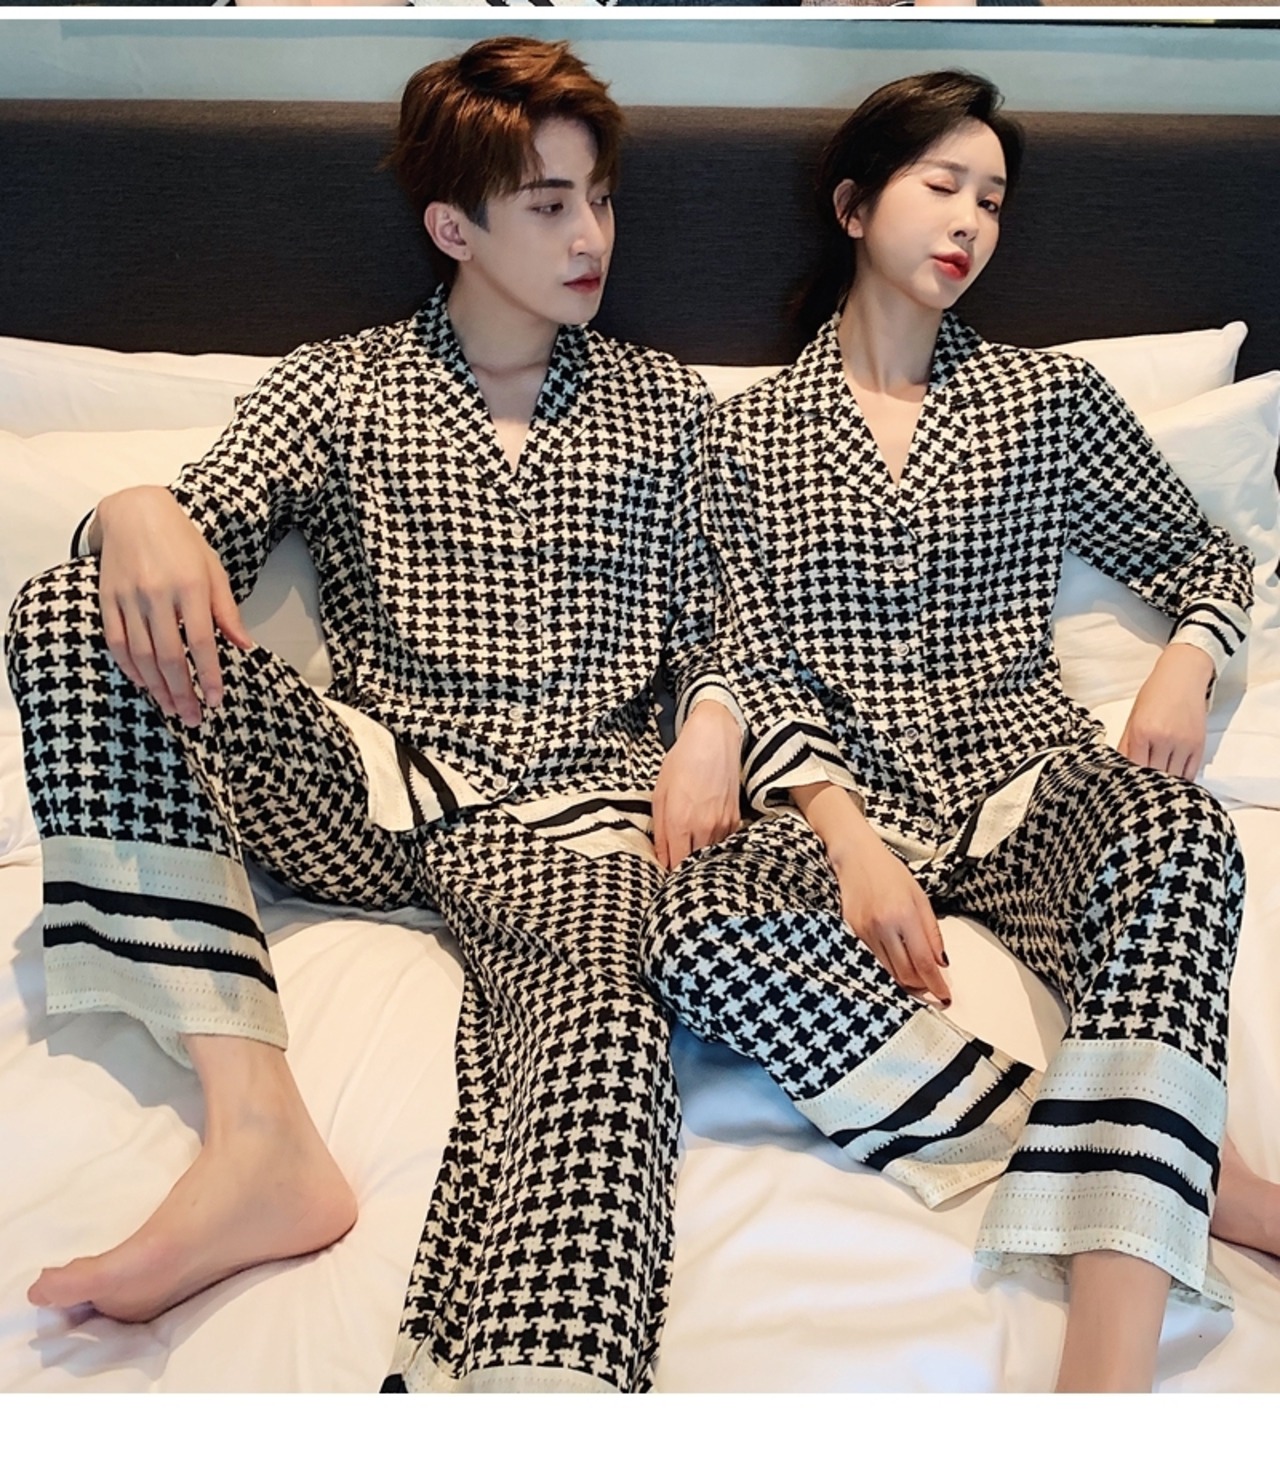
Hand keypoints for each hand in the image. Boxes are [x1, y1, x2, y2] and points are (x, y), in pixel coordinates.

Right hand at [95, 484, 252, 726]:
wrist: (135, 513)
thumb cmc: (182, 543)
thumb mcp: (213, 571)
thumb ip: (226, 611)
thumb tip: (244, 645)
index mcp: (190, 586)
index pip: (201, 642)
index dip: (208, 675)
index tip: (215, 700)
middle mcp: (157, 594)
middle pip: (169, 656)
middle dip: (181, 692)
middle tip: (192, 718)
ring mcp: (129, 598)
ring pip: (142, 654)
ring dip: (156, 687)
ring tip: (170, 708)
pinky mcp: (107, 599)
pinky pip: (117, 642)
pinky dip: (130, 668)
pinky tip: (144, 684)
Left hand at [653, 699, 742, 868]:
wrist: (714, 739)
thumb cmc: (682, 762)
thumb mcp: (660, 795)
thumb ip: (660, 831)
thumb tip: (661, 858)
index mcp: (679, 821)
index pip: (674, 864)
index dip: (667, 871)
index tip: (663, 871)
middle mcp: (703, 827)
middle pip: (692, 864)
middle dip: (682, 867)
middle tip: (675, 864)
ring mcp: (722, 825)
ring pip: (709, 856)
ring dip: (699, 858)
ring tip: (690, 849)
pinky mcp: (735, 820)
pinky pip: (723, 843)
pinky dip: (713, 846)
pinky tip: (705, 837)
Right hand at [794, 782, 949, 1004]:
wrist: (855, 857)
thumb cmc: (889, 872)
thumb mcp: (920, 897)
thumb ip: (931, 931)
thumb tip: (940, 961)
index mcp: (903, 915)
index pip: (923, 962)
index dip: (936, 984)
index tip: (945, 995)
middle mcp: (882, 927)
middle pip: (905, 973)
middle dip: (922, 987)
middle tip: (934, 990)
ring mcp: (864, 932)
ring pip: (888, 972)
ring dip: (906, 981)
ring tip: (919, 981)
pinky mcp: (853, 933)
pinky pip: (874, 961)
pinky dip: (889, 968)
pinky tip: (899, 965)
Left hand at [1118, 642, 1213, 780]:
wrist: (1183, 677)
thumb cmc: (1154, 696)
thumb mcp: (1133, 718)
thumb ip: (1126, 745)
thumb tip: (1117, 768)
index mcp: (1142, 731)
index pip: (1134, 767)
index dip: (1130, 779)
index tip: (1126, 786)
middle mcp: (1164, 739)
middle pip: (1154, 775)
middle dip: (1146, 785)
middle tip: (1141, 791)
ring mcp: (1184, 744)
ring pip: (1173, 778)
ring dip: (1164, 785)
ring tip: (1156, 789)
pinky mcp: (1199, 746)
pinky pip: (1190, 773)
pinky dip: (1181, 781)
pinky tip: (1173, 783)